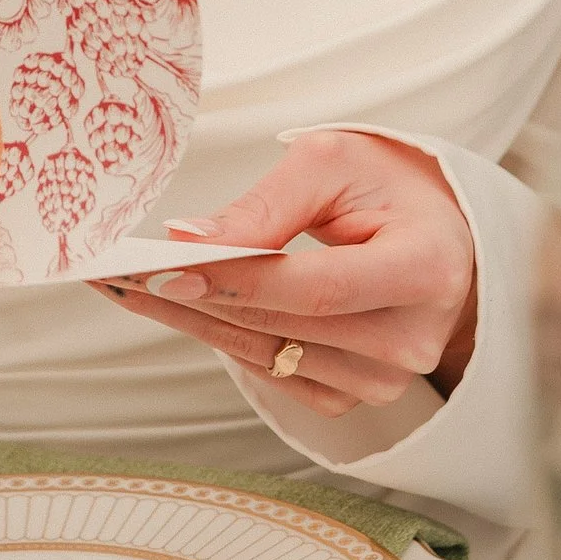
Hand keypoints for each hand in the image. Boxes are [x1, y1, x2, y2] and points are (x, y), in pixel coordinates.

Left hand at [101, 132, 477, 418]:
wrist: (440, 233)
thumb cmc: (389, 187)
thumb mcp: (335, 164)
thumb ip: (266, 205)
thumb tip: (188, 241)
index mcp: (426, 269)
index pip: (318, 288)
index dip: (238, 282)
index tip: (167, 267)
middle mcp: (413, 337)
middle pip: (288, 326)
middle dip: (197, 299)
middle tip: (120, 276)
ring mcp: (388, 378)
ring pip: (271, 356)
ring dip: (198, 323)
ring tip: (134, 290)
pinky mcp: (358, 395)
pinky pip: (278, 375)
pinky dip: (228, 341)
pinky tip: (187, 310)